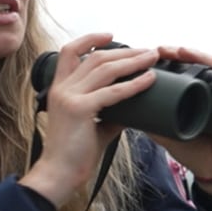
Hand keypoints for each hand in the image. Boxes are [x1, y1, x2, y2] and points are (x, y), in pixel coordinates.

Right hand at [20, 34, 156, 205]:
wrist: (58, 174)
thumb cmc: (73, 153)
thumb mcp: (92, 126)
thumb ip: (110, 113)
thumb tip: (133, 109)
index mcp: (59, 89)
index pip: (70, 52)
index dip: (90, 39)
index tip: (111, 36)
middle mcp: (62, 88)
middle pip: (95, 57)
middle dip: (124, 51)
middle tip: (147, 51)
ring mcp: (69, 97)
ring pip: (105, 68)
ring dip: (133, 61)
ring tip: (152, 58)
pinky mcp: (80, 109)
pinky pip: (112, 92)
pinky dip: (134, 84)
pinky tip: (149, 79)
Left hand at [150, 45, 211, 193]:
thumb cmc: (194, 153)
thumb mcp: (169, 137)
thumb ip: (153, 126)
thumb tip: (128, 114)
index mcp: (195, 95)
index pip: (182, 70)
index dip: (168, 61)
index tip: (151, 55)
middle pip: (197, 65)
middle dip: (179, 54)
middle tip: (162, 50)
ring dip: (199, 56)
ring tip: (183, 51)